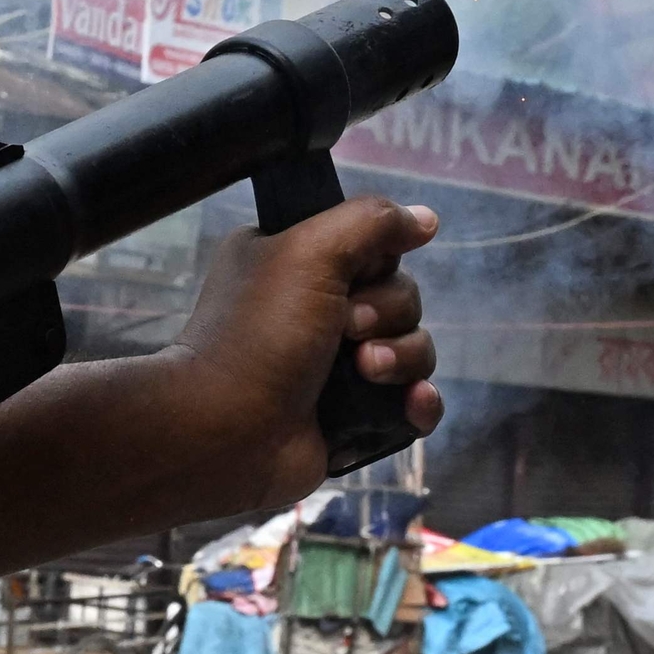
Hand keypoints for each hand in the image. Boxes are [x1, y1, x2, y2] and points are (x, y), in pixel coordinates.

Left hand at [156, 197, 444, 515]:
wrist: (227, 434)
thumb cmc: (258, 337)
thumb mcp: (308, 251)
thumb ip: (371, 221)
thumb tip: (425, 218)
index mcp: (297, 265)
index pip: (374, 249)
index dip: (378, 262)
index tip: (354, 277)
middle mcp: (317, 312)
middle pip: (402, 299)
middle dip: (387, 315)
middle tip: (347, 331)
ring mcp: (338, 368)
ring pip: (414, 349)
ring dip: (402, 359)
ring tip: (366, 373)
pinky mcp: (355, 416)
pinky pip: (413, 402)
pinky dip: (420, 403)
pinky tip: (411, 404)